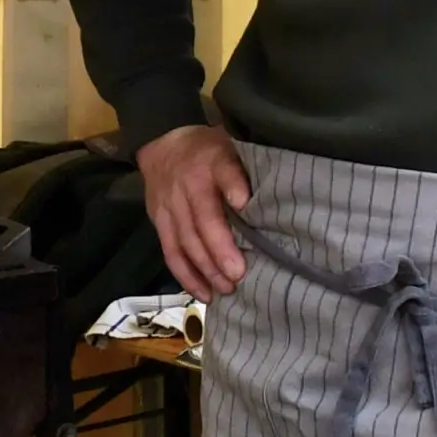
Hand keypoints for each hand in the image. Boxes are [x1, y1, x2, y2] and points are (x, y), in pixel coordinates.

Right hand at [136, 124, 250, 302]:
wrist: (161, 144)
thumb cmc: (209, 151)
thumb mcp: (231, 146)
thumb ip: (248, 171)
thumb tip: (277, 199)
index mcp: (212, 161)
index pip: (223, 172)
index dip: (232, 186)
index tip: (244, 202)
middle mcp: (188, 184)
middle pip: (202, 218)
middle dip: (219, 249)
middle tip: (238, 274)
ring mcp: (170, 204)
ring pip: (185, 240)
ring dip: (205, 268)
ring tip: (226, 288)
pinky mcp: (158, 221)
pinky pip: (171, 252)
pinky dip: (186, 276)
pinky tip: (204, 292)